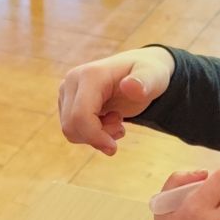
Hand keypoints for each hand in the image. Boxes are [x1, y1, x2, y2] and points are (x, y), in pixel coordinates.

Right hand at [57, 47, 174, 155]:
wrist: (138, 72)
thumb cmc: (148, 75)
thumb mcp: (154, 77)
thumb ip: (145, 82)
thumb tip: (130, 86)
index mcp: (90, 75)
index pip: (80, 116)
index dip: (95, 136)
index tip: (114, 148)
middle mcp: (72, 80)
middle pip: (71, 126)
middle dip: (97, 136)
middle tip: (120, 126)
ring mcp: (66, 91)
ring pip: (70, 130)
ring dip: (95, 135)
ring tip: (115, 120)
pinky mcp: (65, 101)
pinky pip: (72, 129)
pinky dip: (91, 133)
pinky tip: (106, 120)